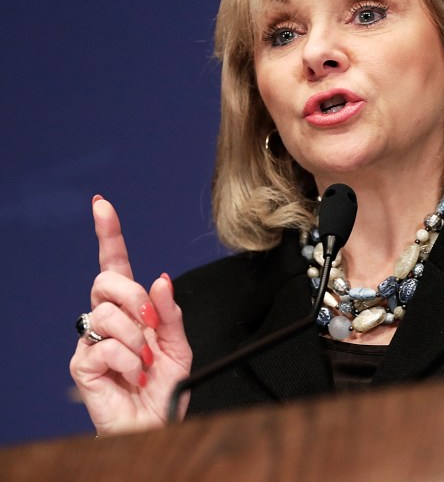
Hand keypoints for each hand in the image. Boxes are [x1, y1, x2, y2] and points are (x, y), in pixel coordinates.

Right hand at [69, 196, 192, 433]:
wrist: (154, 422)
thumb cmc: (165, 385)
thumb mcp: (179, 344)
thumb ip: (171, 312)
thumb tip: (160, 280)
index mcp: (131, 308)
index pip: (115, 264)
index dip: (108, 234)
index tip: (101, 204)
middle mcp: (107, 318)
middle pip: (106, 281)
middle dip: (134, 297)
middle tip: (150, 326)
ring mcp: (91, 340)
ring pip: (107, 314)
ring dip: (137, 340)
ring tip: (145, 363)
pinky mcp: (82, 364)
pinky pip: (105, 347)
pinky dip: (129, 362)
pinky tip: (133, 376)